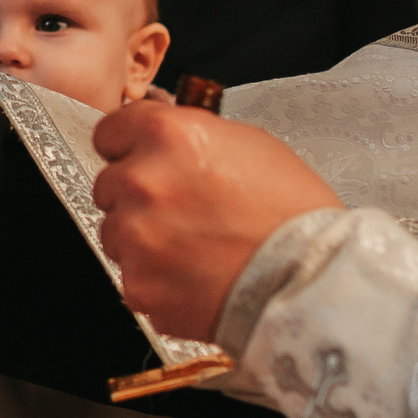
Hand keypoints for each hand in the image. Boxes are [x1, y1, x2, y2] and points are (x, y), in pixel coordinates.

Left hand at [90, 103, 343, 340]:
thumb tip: (164, 140)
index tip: (138, 158)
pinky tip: (195, 275)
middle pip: (108, 184)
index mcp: (168, 136)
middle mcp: (143, 182)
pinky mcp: (138, 285)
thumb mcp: (249, 144)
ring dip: (143, 239)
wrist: (309, 280)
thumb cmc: (292, 212)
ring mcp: (136, 237)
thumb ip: (191, 136)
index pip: (109, 132)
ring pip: (115, 233)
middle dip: (136, 196)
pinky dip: (156, 278)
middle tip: (181, 211)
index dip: (128, 147)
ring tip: (193, 247)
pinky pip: (132, 276)